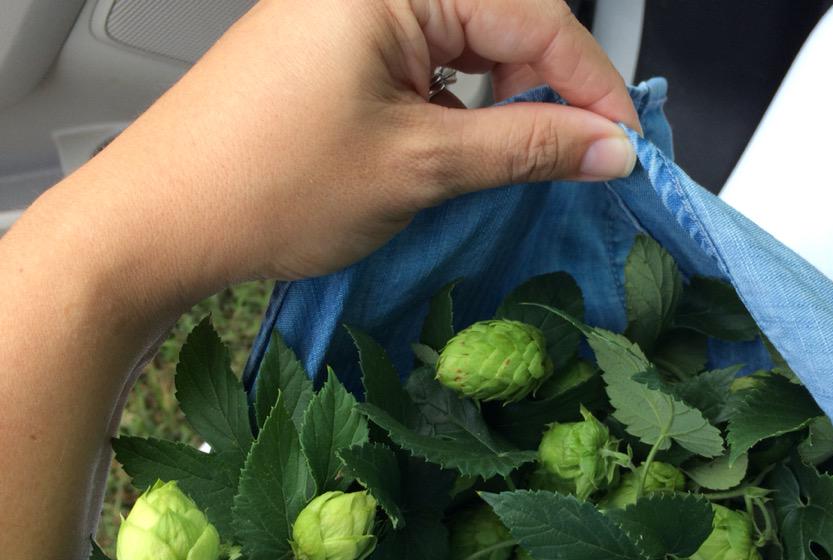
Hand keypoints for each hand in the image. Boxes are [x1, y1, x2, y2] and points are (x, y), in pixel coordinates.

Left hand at [0, 0, 637, 559]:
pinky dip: (460, 110)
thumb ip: (527, 147)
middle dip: (550, 94)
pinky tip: (467, 152)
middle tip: (582, 161)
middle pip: (503, 24)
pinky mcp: (338, 49)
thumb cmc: (267, 185)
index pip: (533, 15)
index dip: (591, 84)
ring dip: (505, 105)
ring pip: (468, 48)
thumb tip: (609, 147)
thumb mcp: (420, 166)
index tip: (625, 145)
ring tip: (522, 165)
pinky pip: (426, 66)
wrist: (161, 220)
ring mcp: (351, 14)